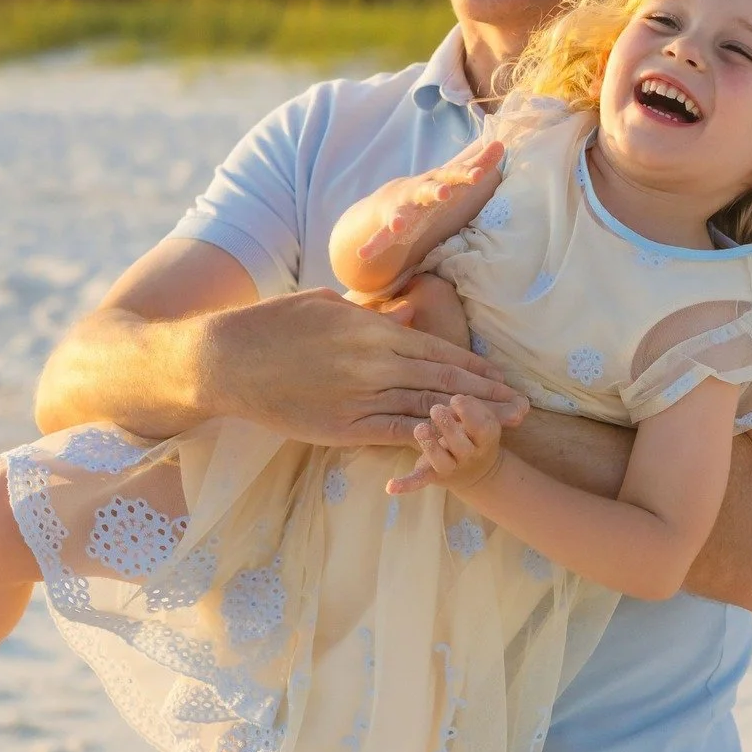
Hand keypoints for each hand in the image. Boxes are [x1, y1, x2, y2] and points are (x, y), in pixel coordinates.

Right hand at [208, 288, 525, 446]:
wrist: (229, 361)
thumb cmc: (274, 326)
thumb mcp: (327, 305)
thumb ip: (371, 314)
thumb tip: (405, 318)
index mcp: (373, 330)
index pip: (438, 351)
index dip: (475, 367)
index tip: (503, 378)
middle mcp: (374, 363)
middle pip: (443, 381)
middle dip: (487, 396)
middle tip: (522, 408)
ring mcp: (359, 397)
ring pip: (425, 408)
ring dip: (466, 420)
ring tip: (499, 429)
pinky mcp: (341, 427)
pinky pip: (391, 433)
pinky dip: (423, 439)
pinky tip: (450, 446)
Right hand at [355, 142, 504, 268]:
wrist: (392, 199)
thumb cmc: (432, 189)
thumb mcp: (454, 176)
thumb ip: (478, 162)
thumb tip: (501, 142)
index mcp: (436, 180)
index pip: (454, 174)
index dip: (466, 174)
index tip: (479, 174)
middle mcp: (417, 191)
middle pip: (427, 189)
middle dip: (435, 190)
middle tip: (444, 192)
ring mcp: (401, 208)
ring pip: (400, 213)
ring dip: (399, 218)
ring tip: (398, 226)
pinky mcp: (388, 228)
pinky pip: (380, 237)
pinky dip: (373, 244)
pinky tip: (363, 254)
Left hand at [386, 395, 504, 494]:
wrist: (478, 473)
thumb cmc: (475, 433)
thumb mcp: (483, 417)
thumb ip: (473, 405)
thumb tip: (456, 397)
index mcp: (486, 438)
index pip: (482, 426)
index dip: (470, 412)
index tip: (456, 398)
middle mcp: (470, 456)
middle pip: (461, 444)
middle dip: (448, 426)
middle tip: (436, 409)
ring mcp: (451, 467)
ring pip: (441, 460)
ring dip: (430, 445)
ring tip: (420, 428)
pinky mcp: (432, 475)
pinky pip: (419, 481)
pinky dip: (405, 485)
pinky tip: (390, 486)